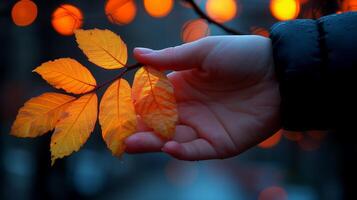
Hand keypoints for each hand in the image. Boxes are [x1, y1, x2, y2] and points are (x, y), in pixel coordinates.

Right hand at [125, 36, 280, 159]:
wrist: (280, 73)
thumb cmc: (242, 56)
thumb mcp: (204, 52)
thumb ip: (171, 58)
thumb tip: (136, 53)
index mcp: (183, 87)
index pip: (152, 100)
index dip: (134, 105)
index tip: (116, 110)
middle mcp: (189, 109)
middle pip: (158, 124)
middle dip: (138, 129)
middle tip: (117, 136)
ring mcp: (203, 128)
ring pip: (172, 139)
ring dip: (152, 143)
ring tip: (131, 144)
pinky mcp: (220, 143)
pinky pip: (197, 150)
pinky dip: (182, 151)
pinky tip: (168, 146)